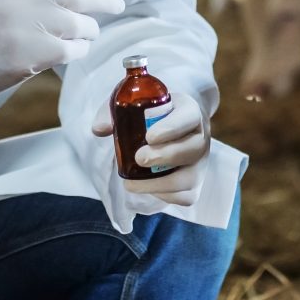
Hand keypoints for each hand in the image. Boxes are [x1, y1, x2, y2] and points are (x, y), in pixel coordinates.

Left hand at [92, 87, 211, 203]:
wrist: (172, 125)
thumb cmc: (151, 113)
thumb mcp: (133, 103)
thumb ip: (114, 111)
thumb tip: (99, 129)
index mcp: (189, 111)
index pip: (189, 117)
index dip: (172, 128)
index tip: (149, 136)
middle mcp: (200, 137)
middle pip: (192, 149)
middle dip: (165, 156)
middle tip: (139, 158)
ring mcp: (200, 163)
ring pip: (190, 178)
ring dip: (160, 184)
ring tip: (132, 184)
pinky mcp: (195, 183)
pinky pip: (186, 196)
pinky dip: (165, 196)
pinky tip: (147, 188)